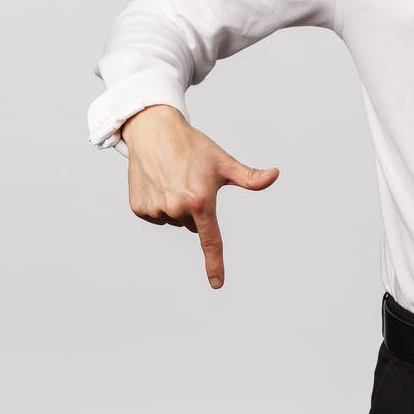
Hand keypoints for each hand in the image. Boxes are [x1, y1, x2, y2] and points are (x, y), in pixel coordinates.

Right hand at [120, 103, 280, 289]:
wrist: (153, 130)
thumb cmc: (192, 146)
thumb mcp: (223, 161)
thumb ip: (249, 177)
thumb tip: (274, 175)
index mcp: (200, 200)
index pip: (211, 240)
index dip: (215, 263)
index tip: (217, 283)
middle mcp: (176, 208)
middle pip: (192, 224)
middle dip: (194, 207)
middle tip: (190, 181)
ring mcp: (155, 209)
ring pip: (174, 220)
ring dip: (176, 205)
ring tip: (172, 178)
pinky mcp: (139, 207)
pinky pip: (156, 216)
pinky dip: (158, 203)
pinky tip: (158, 181)